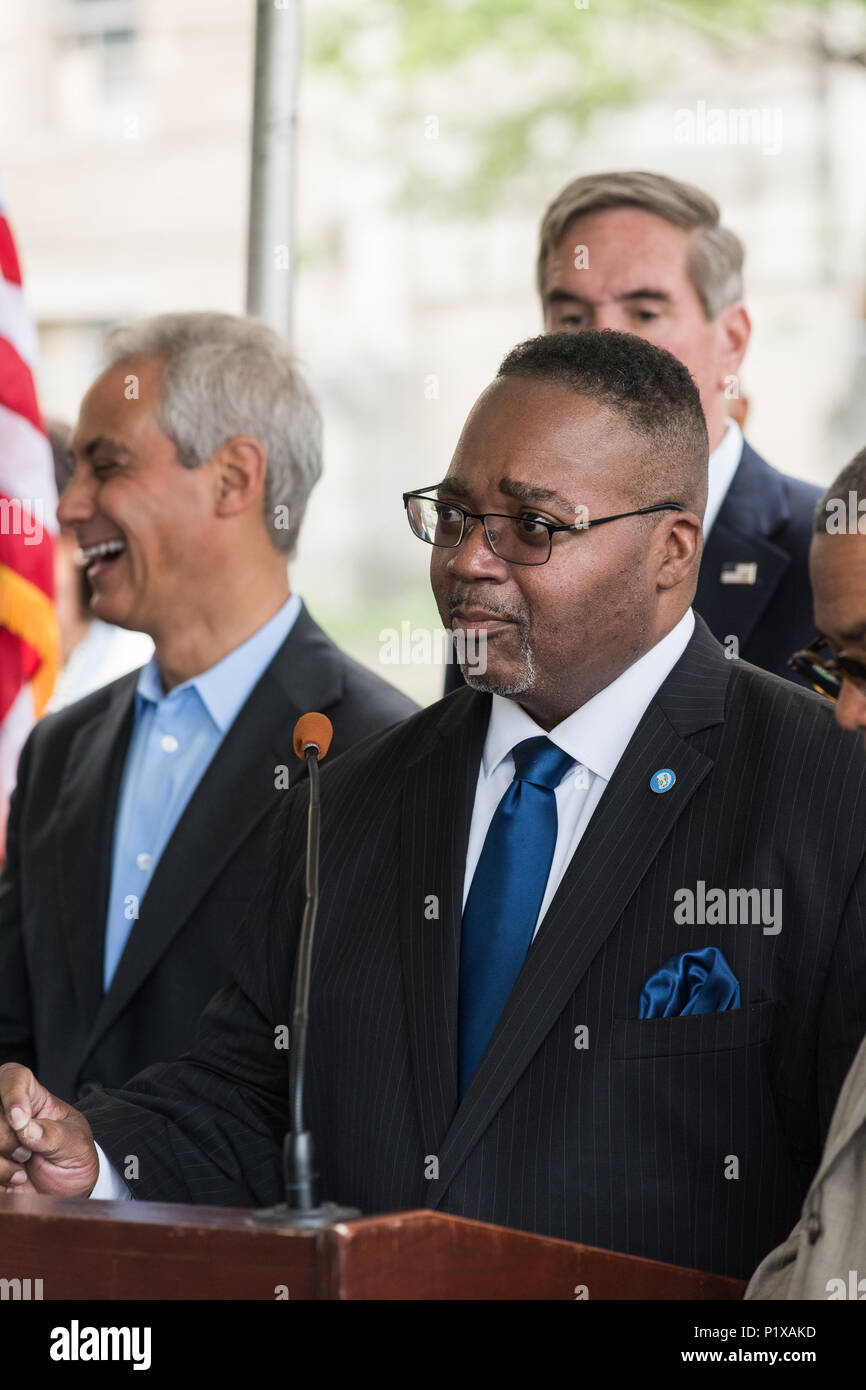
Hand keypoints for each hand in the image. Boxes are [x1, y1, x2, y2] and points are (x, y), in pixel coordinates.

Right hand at [0, 1063, 98, 1196]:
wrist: (69, 1189)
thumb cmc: (73, 1156)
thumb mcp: (76, 1144)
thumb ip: (53, 1134)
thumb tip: (26, 1127)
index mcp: (33, 1098)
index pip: (13, 1077)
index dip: (13, 1095)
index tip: (20, 1120)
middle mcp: (8, 1113)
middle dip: (8, 1138)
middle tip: (28, 1152)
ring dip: (1, 1161)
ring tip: (23, 1169)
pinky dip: (0, 1176)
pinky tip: (15, 1179)